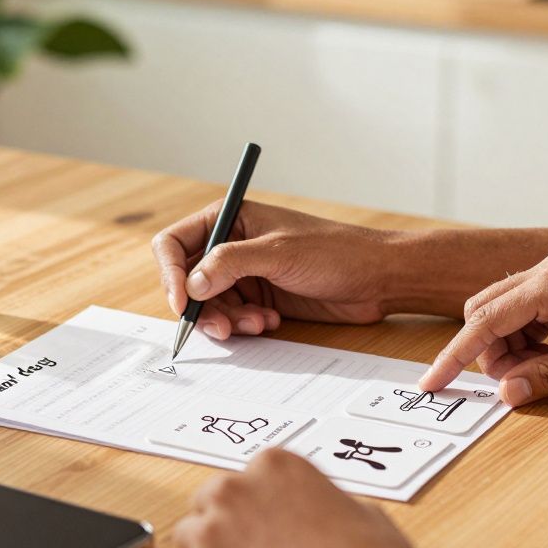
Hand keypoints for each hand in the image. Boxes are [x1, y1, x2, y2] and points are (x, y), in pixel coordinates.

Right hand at [152, 201, 405, 338]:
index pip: (175, 243)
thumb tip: (190, 284)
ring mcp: (245, 274)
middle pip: (187, 281)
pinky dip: (244, 326)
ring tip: (258, 323)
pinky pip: (232, 318)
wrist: (377, 278)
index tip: (182, 303)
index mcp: (229, 219)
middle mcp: (231, 246)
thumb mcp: (278, 253)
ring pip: (209, 305)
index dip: (170, 273)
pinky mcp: (259, 298)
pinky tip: (270, 322)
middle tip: (224, 327)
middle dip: (202, 307)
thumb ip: (230, 264)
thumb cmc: (335, 251)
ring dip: (227, 320)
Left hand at [170, 450, 471, 547]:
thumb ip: (323, 502)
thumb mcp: (362, 513)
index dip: (255, 508)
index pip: (245, 479)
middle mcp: (235, 490)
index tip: (264, 526)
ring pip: (189, 538)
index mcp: (275, 466)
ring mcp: (210, 533)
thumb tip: (322, 513)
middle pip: (209, 503)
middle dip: (225, 528)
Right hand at [419, 250, 547, 406]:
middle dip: (484, 350)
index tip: (432, 383)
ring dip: (505, 345)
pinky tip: (547, 355)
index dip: (455, 355)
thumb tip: (506, 394)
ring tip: (537, 373)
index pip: (486, 320)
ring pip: (502, 307)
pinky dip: (523, 335)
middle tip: (511, 385)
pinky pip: (524, 306)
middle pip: (486, 308)